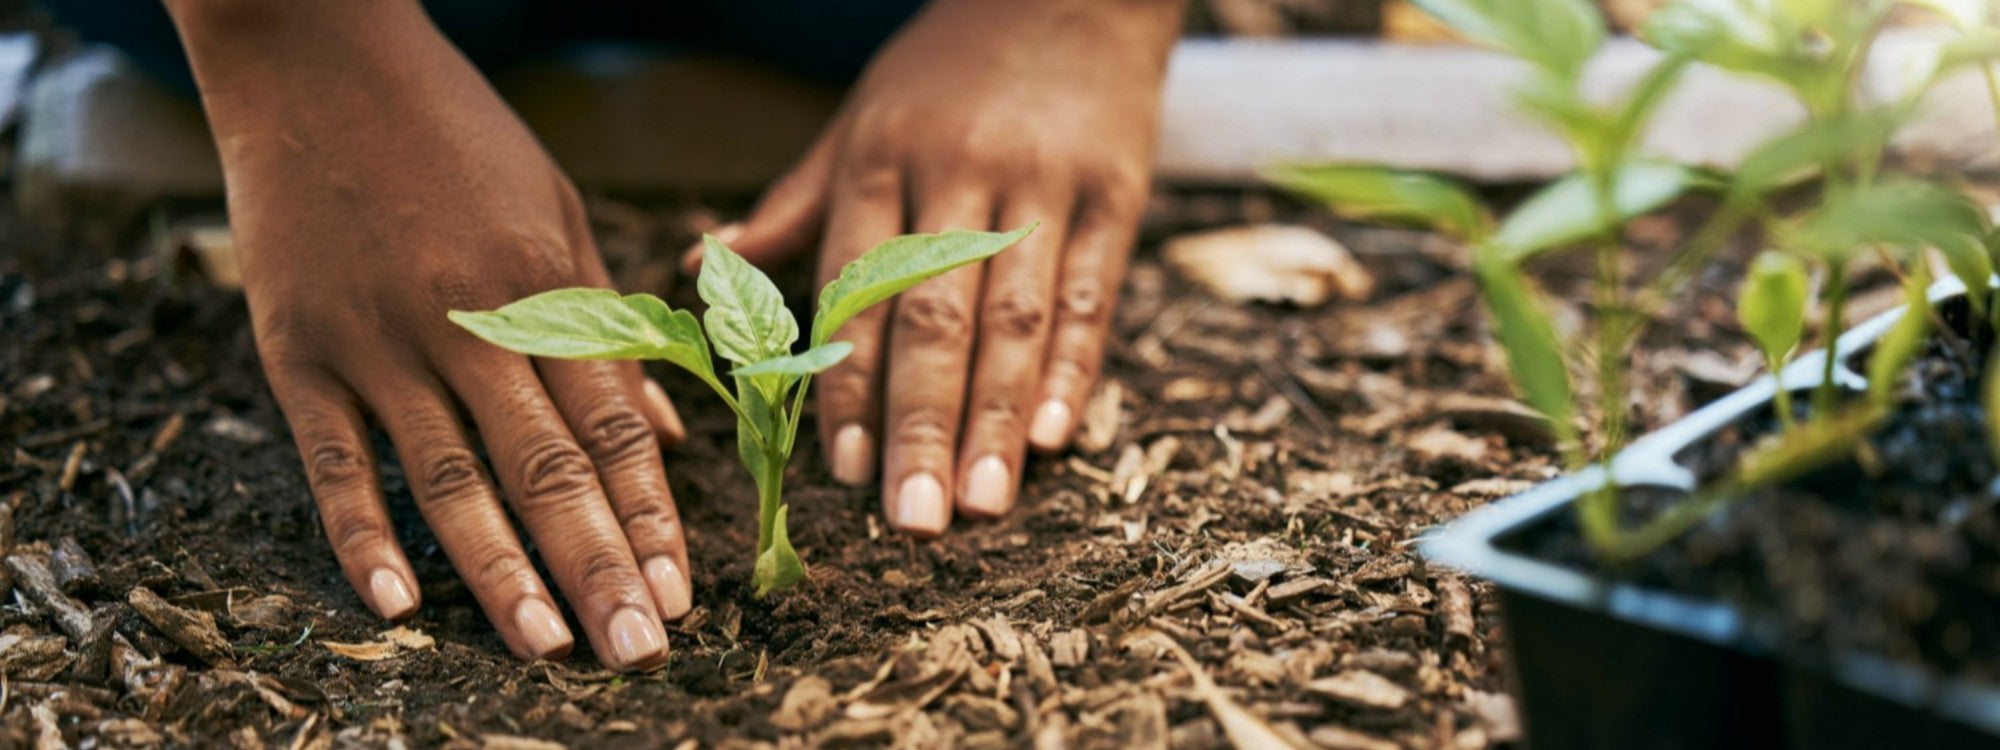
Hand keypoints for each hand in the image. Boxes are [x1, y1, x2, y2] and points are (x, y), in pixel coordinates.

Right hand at [168, 0, 690, 667]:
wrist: (317, 59)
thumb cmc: (456, 136)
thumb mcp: (558, 211)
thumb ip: (608, 330)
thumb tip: (666, 441)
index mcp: (544, 287)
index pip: (612, 428)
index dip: (648, 517)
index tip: (679, 592)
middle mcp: (467, 322)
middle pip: (545, 468)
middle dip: (596, 566)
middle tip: (635, 649)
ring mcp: (377, 340)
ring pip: (450, 478)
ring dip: (500, 573)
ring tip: (544, 647)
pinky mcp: (299, 349)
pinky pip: (334, 459)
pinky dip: (363, 534)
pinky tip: (397, 603)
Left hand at [706, 0, 1181, 534]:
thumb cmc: (946, 71)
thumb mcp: (857, 125)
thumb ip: (792, 209)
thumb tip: (697, 270)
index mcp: (882, 161)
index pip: (856, 289)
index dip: (849, 384)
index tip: (842, 471)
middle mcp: (959, 174)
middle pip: (936, 317)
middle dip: (923, 425)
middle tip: (914, 522)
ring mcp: (1042, 185)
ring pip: (1017, 317)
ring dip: (998, 418)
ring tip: (983, 503)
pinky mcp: (1113, 193)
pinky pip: (1091, 292)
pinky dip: (1075, 368)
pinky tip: (1055, 436)